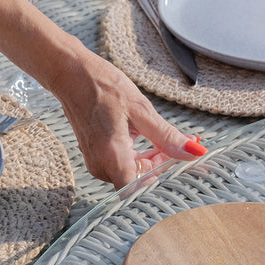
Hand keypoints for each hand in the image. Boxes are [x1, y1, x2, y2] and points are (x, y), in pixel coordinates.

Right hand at [46, 48, 205, 188]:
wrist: (70, 74)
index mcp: (112, 156)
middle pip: (139, 180)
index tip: (181, 165)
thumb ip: (168, 137)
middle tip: (183, 145)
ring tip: (168, 140)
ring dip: (152, 159)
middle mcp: (101, 165)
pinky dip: (140, 155)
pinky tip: (150, 139)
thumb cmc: (101, 87)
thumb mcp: (142, 110)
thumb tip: (194, 153)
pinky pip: (122, 164)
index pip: (137, 191)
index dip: (162, 181)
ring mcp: (96, 162)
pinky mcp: (96, 156)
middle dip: (162, 165)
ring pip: (132, 173)